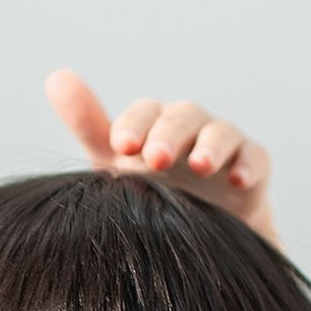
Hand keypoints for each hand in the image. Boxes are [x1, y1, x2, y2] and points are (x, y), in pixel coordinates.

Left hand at [45, 70, 278, 248]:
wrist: (195, 234)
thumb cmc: (147, 190)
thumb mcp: (113, 163)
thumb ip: (88, 124)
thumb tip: (55, 77)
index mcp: (152, 124)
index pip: (143, 113)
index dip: (133, 126)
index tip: (121, 147)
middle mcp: (188, 127)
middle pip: (181, 117)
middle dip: (168, 134)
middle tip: (154, 159)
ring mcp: (223, 144)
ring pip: (220, 131)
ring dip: (211, 145)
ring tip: (199, 166)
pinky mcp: (253, 167)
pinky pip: (256, 157)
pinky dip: (249, 164)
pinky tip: (239, 180)